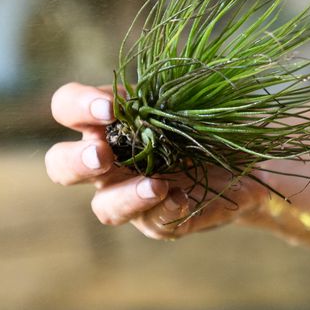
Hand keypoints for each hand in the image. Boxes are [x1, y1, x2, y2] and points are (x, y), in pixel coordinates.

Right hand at [44, 82, 267, 239]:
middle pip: (61, 165)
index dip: (77, 106)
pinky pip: (153, 224)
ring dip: (124, 197)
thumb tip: (169, 85)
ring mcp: (132, 194)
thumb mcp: (195, 95)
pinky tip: (182, 199)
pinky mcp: (163, 220)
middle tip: (102, 156)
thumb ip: (175, 90)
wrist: (249, 158)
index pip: (67, 107)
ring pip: (104, 207)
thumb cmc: (212, 116)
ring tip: (156, 185)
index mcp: (109, 119)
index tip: (109, 108)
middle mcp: (110, 160)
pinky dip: (164, 211)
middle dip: (76, 161)